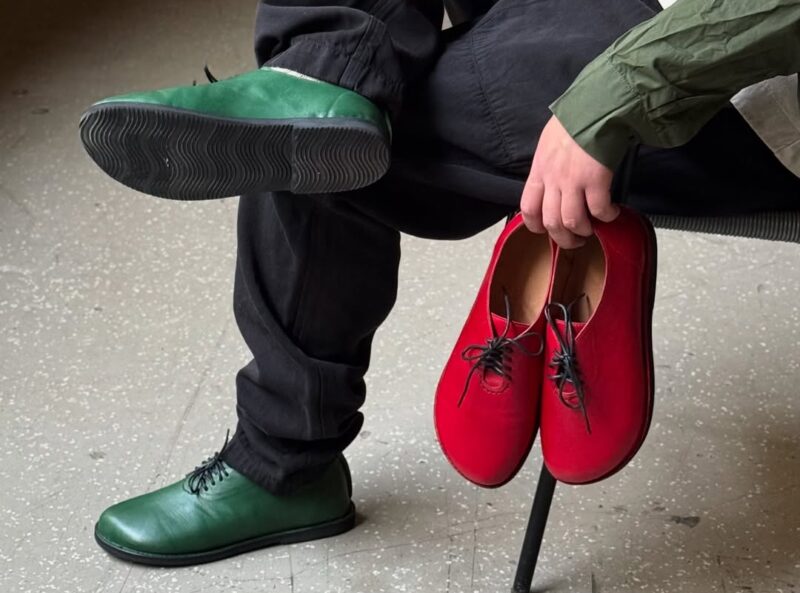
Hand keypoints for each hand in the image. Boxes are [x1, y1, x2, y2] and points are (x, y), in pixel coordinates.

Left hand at [521, 115, 617, 248]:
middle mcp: (553, 179)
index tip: (546, 230)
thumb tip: (553, 184)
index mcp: (539, 170)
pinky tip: (612, 213)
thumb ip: (548, 166)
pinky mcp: (596, 179)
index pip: (528, 208)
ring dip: (583, 231)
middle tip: (574, 240)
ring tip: (592, 229)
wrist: (597, 106)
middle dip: (563, 238)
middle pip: (550, 222)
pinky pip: (599, 210)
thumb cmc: (576, 120)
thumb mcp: (549, 143)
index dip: (536, 226)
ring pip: (572, 221)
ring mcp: (573, 181)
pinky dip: (606, 217)